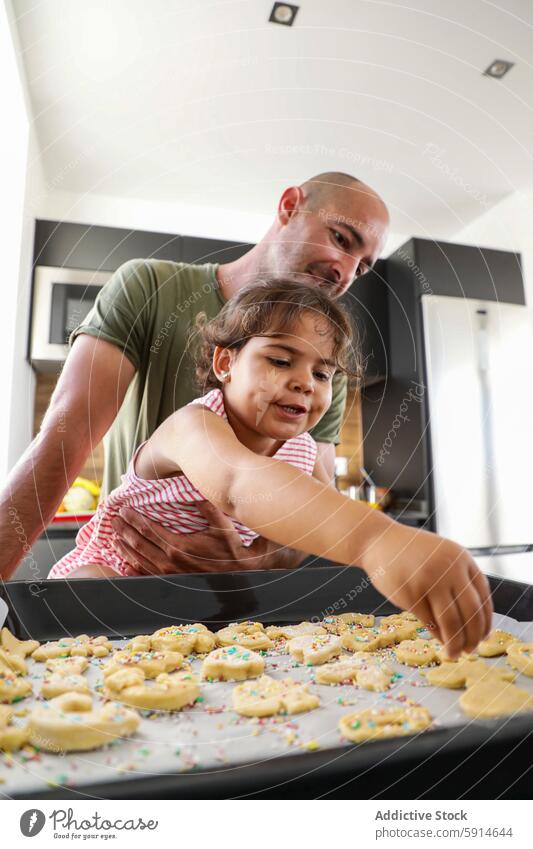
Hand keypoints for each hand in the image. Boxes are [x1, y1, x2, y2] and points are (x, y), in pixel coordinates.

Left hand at [109, 502, 301, 574]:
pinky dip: (132, 568)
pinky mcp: (171, 583)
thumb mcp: (222, 524)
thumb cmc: (232, 548)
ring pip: (138, 560)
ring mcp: (169, 575)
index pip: (148, 529)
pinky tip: (125, 564)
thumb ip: (206, 507)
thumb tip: (194, 489)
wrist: (242, 575)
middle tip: (114, 520)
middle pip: (138, 544)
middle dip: (124, 530)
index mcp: (178, 546)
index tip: (124, 509)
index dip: (134, 518)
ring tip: (114, 536)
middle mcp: (170, 562)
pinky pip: (146, 576)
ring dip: (124, 547)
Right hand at [363, 523, 492, 657]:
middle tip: (471, 650)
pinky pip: (429, 622)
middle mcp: (449, 569)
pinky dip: (437, 635)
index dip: (485, 622)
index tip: (484, 637)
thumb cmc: (411, 552)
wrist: (378, 541)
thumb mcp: (442, 556)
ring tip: (454, 653)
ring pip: (452, 622)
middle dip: (473, 636)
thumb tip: (474, 620)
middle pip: (471, 612)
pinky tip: (438, 640)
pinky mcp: (410, 594)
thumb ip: (459, 578)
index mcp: (462, 558)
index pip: (483, 597)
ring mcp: (429, 580)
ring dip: (455, 643)